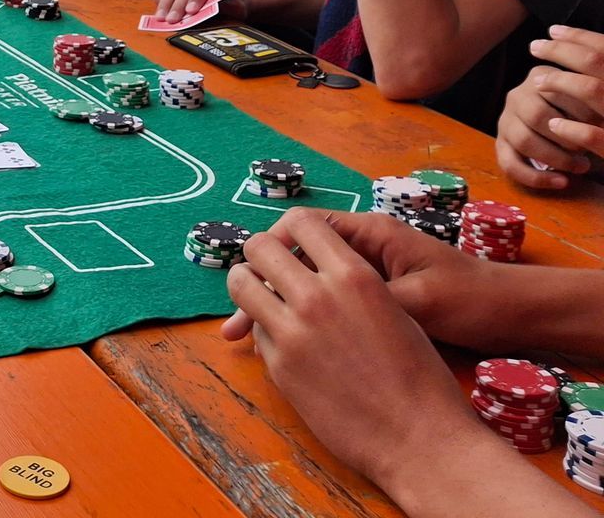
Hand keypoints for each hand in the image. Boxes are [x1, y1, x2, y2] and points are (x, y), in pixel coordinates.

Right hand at [149, 0, 244, 23]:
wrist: (225, 4)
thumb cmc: (231, 7)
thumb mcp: (238, 10)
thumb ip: (232, 7)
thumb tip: (220, 6)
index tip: (191, 11)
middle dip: (179, 4)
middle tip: (173, 20)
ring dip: (166, 3)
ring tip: (162, 19)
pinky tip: (159, 9)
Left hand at [221, 210, 484, 490]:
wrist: (423, 441)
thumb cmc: (421, 378)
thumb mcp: (396, 312)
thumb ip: (350, 285)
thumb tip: (316, 272)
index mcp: (354, 276)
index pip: (303, 222)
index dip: (293, 232)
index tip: (294, 246)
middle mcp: (317, 296)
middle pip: (259, 246)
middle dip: (262, 255)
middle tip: (270, 270)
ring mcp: (292, 331)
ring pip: (241, 283)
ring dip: (248, 286)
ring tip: (263, 298)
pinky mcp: (279, 366)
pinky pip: (256, 331)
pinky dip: (264, 331)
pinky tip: (288, 346)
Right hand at [222, 208, 502, 351]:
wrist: (509, 314)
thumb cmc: (468, 299)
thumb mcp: (416, 301)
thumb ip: (365, 298)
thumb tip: (312, 305)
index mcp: (369, 234)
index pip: (299, 226)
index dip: (270, 251)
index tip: (251, 283)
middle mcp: (361, 246)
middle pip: (293, 251)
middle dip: (263, 278)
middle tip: (239, 312)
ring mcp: (365, 271)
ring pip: (305, 277)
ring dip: (279, 299)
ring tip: (249, 333)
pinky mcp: (373, 294)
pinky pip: (326, 297)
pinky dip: (304, 313)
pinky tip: (292, 340)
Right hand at [495, 25, 603, 188]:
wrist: (558, 120)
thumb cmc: (583, 111)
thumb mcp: (587, 100)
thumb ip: (593, 105)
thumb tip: (602, 122)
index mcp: (540, 77)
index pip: (558, 93)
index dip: (582, 116)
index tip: (600, 128)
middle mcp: (517, 95)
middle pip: (536, 116)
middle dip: (567, 138)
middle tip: (588, 149)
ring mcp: (505, 120)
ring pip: (523, 140)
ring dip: (556, 158)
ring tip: (581, 166)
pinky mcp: (500, 144)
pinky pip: (510, 164)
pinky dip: (537, 178)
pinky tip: (562, 182)